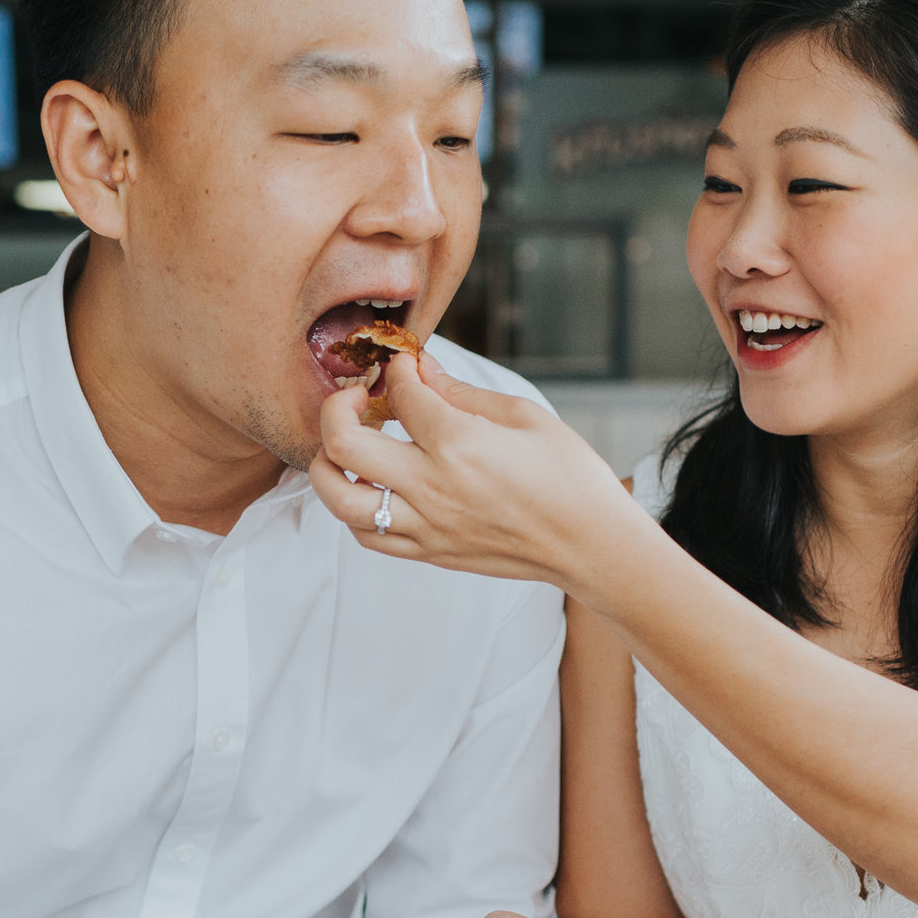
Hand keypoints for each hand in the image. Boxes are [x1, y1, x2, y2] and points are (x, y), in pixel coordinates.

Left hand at [309, 352, 650, 592]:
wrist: (590, 545)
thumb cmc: (569, 477)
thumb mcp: (523, 416)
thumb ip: (461, 393)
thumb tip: (419, 369)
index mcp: (459, 445)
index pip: (399, 394)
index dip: (396, 369)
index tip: (403, 365)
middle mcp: (432, 488)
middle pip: (343, 442)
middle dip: (338, 406)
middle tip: (357, 398)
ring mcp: (425, 526)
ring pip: (338, 498)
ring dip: (327, 463)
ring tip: (344, 445)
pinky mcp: (428, 552)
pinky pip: (366, 535)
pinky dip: (353, 506)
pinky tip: (369, 485)